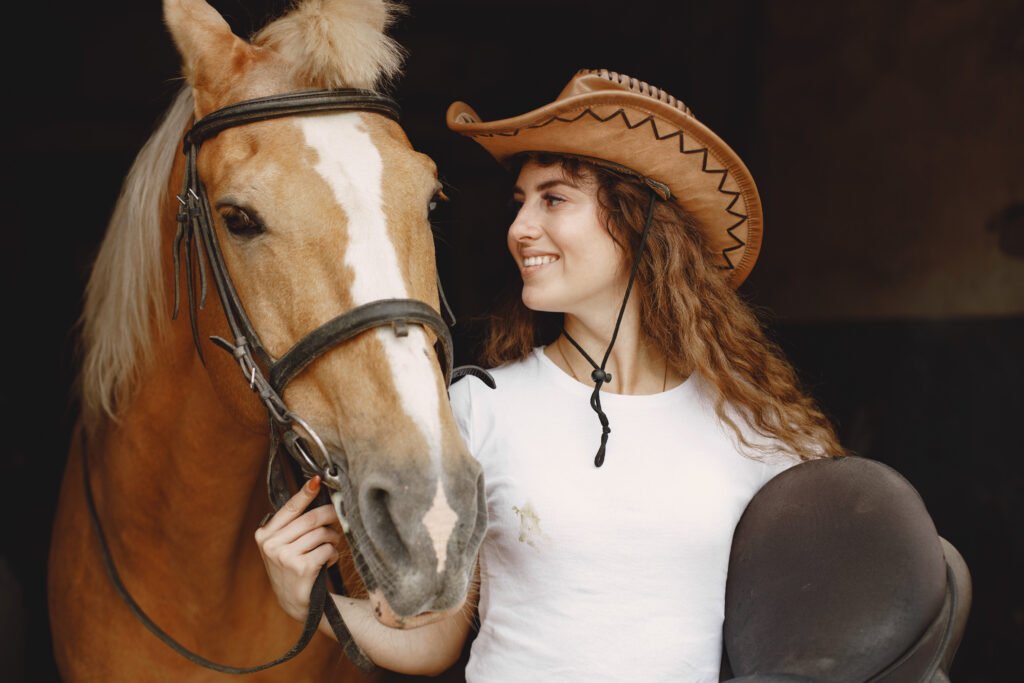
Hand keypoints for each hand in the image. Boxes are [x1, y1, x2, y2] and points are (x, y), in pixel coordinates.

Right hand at [255, 476, 341, 621]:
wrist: (296, 602)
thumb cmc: (293, 566)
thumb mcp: (284, 545)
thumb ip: (293, 524)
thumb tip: (315, 491)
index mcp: (264, 535)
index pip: (290, 508)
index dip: (305, 493)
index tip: (317, 480)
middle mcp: (271, 545)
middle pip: (310, 519)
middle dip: (330, 516)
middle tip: (338, 518)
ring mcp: (285, 557)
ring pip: (321, 533)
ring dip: (333, 538)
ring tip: (330, 547)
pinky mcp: (301, 568)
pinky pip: (327, 549)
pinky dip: (333, 554)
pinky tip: (328, 562)